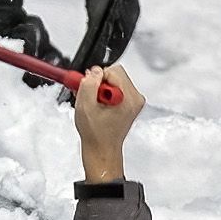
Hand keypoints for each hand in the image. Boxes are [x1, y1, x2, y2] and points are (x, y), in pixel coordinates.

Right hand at [73, 63, 143, 182]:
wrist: (102, 148)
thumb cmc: (96, 134)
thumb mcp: (85, 107)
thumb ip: (88, 84)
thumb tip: (94, 71)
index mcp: (128, 98)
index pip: (112, 71)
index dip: (96, 79)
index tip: (89, 90)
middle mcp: (135, 98)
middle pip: (115, 73)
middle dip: (99, 83)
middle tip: (91, 98)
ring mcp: (134, 101)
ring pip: (115, 80)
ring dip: (101, 89)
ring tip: (95, 105)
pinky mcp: (131, 103)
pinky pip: (117, 88)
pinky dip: (105, 93)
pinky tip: (99, 106)